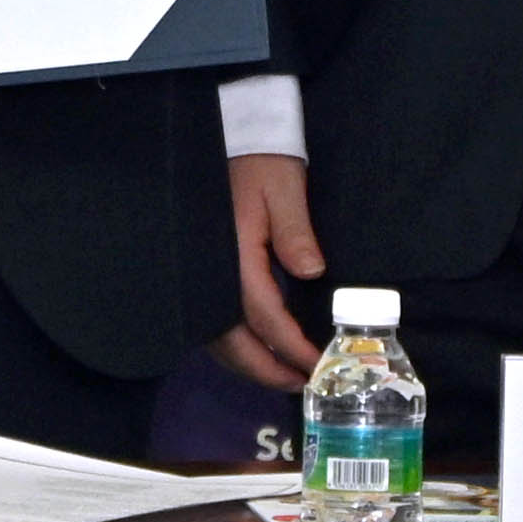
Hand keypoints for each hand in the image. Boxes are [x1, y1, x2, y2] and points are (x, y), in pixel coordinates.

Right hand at [214, 152, 327, 385]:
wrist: (237, 137)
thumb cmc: (263, 162)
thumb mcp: (285, 188)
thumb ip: (296, 232)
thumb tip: (311, 273)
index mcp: (233, 255)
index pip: (261, 314)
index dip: (289, 345)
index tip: (316, 365)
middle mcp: (213, 271)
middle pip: (230, 338)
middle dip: (265, 368)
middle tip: (301, 384)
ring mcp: (206, 273)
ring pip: (218, 335)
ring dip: (249, 361)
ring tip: (283, 375)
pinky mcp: (208, 270)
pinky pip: (214, 320)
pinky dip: (236, 344)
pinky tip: (258, 348)